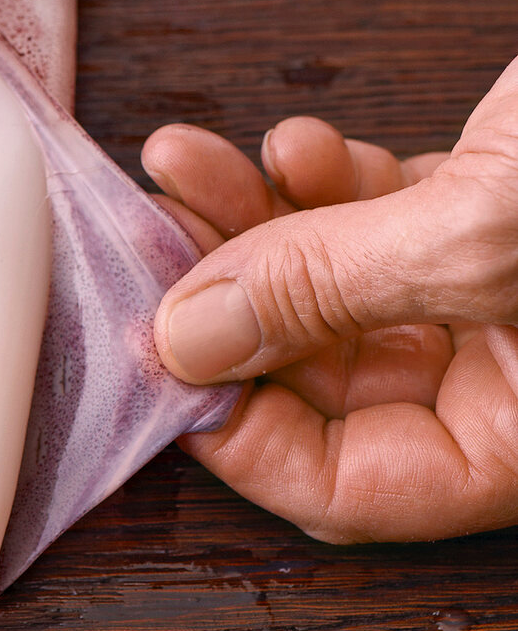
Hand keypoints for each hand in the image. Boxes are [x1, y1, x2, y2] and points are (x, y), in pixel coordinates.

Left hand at [144, 62, 517, 541]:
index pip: (348, 486)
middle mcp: (503, 383)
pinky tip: (290, 144)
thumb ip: (329, 291)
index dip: (238, 433)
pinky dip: (316, 183)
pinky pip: (365, 222)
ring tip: (181, 165)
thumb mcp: (487, 236)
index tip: (158, 360)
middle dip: (221, 298)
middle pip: (311, 373)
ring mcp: (487, 298)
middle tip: (149, 239)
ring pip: (324, 286)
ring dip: (248, 223)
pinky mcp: (478, 217)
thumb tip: (187, 339)